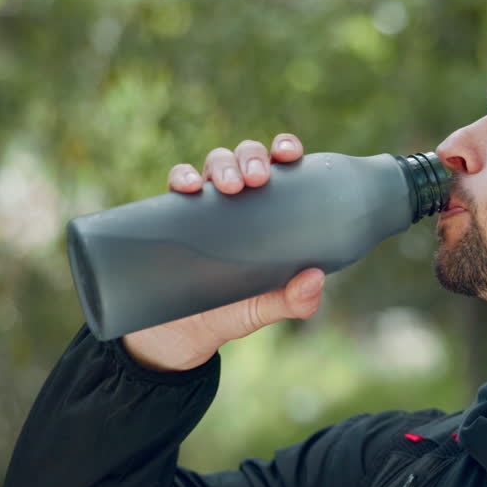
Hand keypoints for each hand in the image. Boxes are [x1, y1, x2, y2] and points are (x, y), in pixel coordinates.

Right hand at [121, 133, 325, 371]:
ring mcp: (204, 206)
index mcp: (267, 211)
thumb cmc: (229, 313)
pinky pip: (175, 184)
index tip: (288, 154)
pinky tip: (190, 187)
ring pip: (214, 163)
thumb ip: (293, 300)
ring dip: (222, 164)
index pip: (279, 168)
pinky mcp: (171, 216)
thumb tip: (316, 278)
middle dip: (252, 157)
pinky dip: (182, 177)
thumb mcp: (263, 309)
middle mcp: (237, 201)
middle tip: (257, 179)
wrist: (176, 336)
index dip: (284, 149)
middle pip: (246, 157)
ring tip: (228, 187)